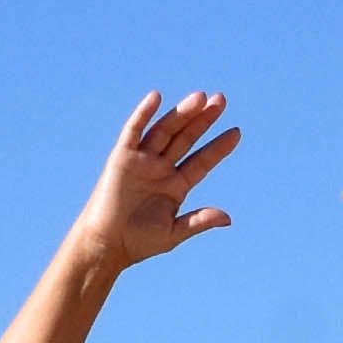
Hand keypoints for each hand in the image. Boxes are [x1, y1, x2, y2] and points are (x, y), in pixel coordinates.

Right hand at [66, 92, 239, 272]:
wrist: (105, 245)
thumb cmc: (138, 243)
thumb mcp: (173, 233)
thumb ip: (198, 221)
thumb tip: (228, 218)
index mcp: (176, 186)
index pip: (202, 161)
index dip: (219, 147)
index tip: (237, 132)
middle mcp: (160, 169)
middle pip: (186, 138)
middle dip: (203, 120)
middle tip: (221, 100)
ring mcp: (141, 161)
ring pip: (165, 130)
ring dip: (182, 113)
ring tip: (201, 97)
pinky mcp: (121, 157)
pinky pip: (133, 131)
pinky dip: (143, 113)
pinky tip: (156, 97)